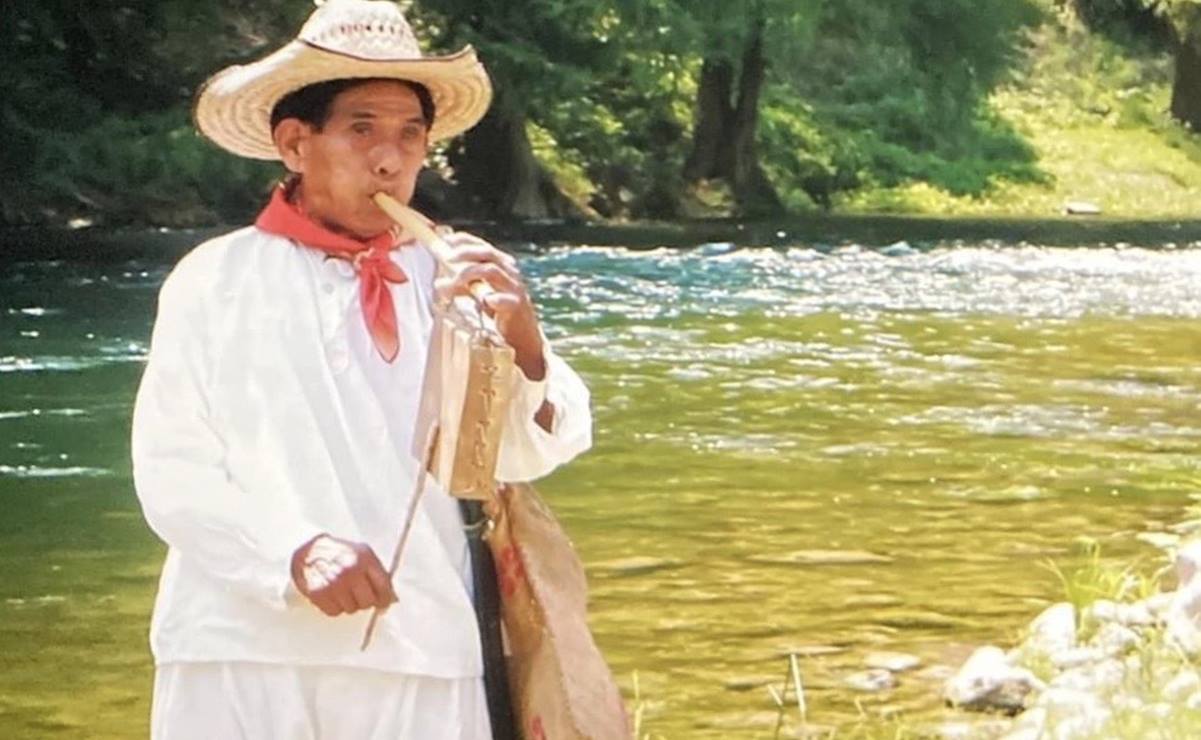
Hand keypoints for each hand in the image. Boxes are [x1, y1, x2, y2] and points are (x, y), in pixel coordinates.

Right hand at [290, 534, 396, 616]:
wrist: (309, 550)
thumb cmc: (339, 553)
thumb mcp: (363, 554)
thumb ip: (380, 574)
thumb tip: (393, 598)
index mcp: (364, 560)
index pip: (383, 587)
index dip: (385, 598)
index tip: (383, 602)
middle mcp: (350, 572)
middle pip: (367, 602)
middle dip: (366, 601)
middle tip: (359, 595)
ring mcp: (334, 584)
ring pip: (351, 609)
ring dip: (349, 604)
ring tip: (343, 591)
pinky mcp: (319, 594)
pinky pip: (334, 612)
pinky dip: (335, 607)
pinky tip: (333, 595)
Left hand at [434, 232, 545, 381]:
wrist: (523, 336)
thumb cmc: (500, 312)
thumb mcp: (479, 294)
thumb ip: (462, 287)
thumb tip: (438, 283)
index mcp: (502, 265)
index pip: (483, 246)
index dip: (464, 241)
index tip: (446, 241)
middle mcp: (510, 272)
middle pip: (487, 253)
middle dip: (465, 253)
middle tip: (447, 258)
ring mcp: (515, 288)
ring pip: (492, 271)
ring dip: (469, 273)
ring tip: (454, 283)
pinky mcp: (517, 306)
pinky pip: (504, 299)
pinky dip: (493, 298)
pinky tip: (485, 301)